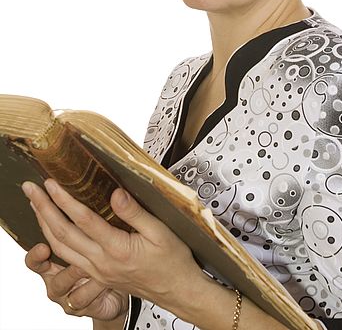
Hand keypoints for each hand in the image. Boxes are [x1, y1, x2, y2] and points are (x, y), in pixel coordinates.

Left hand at [22, 179, 206, 316]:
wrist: (178, 291)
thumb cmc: (173, 261)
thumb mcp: (161, 232)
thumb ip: (135, 213)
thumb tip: (116, 193)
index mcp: (117, 249)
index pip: (82, 219)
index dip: (64, 199)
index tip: (52, 183)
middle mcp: (102, 262)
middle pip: (63, 234)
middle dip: (44, 209)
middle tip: (31, 189)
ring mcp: (97, 271)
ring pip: (61, 248)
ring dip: (44, 225)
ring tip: (35, 205)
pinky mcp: (98, 276)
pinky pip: (69, 259)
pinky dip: (54, 242)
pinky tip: (51, 231)